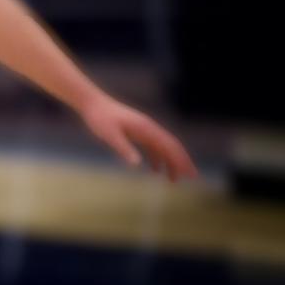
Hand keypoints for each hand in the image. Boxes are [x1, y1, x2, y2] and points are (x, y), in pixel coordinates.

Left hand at [78, 93, 195, 181]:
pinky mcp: (137, 132)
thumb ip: (123, 148)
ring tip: (174, 180)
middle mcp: (149, 128)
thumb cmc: (99, 119)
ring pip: (163, 147)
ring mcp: (144, 130)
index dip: (181, 160)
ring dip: (170, 162)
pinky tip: (156, 170)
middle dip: (183, 162)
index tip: (190, 173)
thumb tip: (137, 164)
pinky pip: (152, 146)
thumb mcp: (110, 135)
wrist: (92, 104)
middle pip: (172, 146)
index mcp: (147, 129)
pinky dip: (157, 158)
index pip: (170, 146)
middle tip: (192, 177)